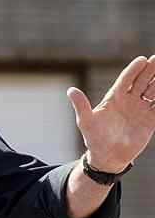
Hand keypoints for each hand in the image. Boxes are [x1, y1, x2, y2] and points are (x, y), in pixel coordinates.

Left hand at [67, 55, 154, 172]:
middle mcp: (129, 101)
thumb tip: (70, 90)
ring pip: (153, 91)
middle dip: (150, 70)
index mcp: (114, 98)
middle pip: (142, 82)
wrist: (107, 157)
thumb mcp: (86, 121)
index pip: (126, 80)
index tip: (142, 59)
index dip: (134, 70)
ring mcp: (140, 110)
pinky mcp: (150, 121)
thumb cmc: (94, 138)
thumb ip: (81, 105)